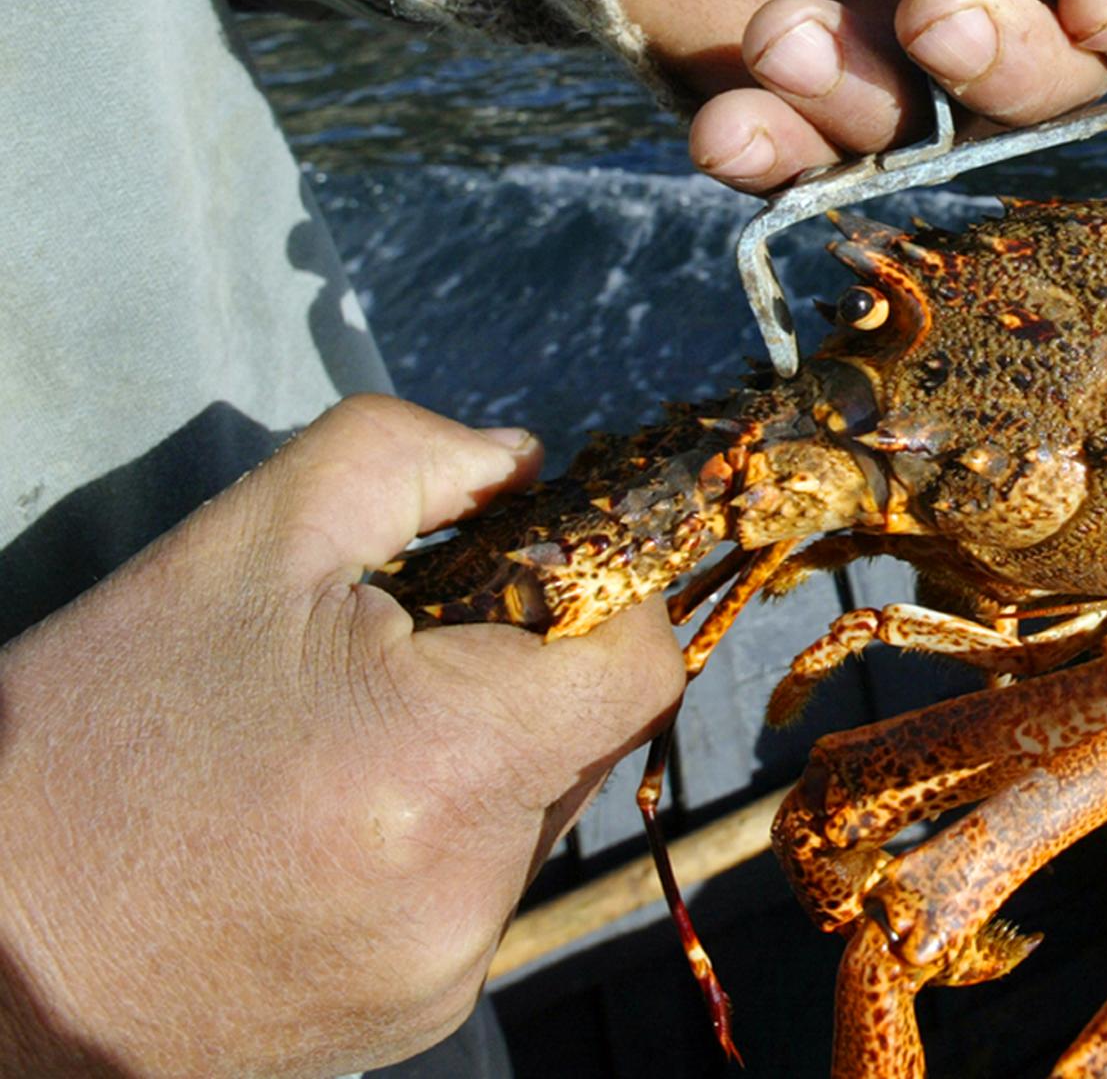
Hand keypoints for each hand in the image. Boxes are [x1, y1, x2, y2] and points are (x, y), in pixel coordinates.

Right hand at [0, 396, 684, 1076]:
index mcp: (448, 763)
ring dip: (480, 754)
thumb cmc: (96, 732)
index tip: (538, 567)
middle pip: (588, 738)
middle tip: (405, 644)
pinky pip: (476, 890)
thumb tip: (524, 461)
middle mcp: (470, 890)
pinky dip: (434, 836)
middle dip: (527, 670)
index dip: (607, 596)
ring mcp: (446, 969)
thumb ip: (407, 459)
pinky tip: (325, 818)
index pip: (638, 666)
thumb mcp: (243, 544)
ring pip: (535, 814)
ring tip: (340, 738)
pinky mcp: (413, 1019)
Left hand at [598, 0, 1106, 190]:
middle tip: (922, 14)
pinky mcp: (800, 98)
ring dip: (862, 103)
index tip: (1088, 7)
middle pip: (1067, 76)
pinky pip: (820, 166)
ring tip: (774, 35)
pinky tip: (728, 124)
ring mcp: (893, 39)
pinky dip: (779, 156)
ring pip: (944, 134)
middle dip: (1000, 64)